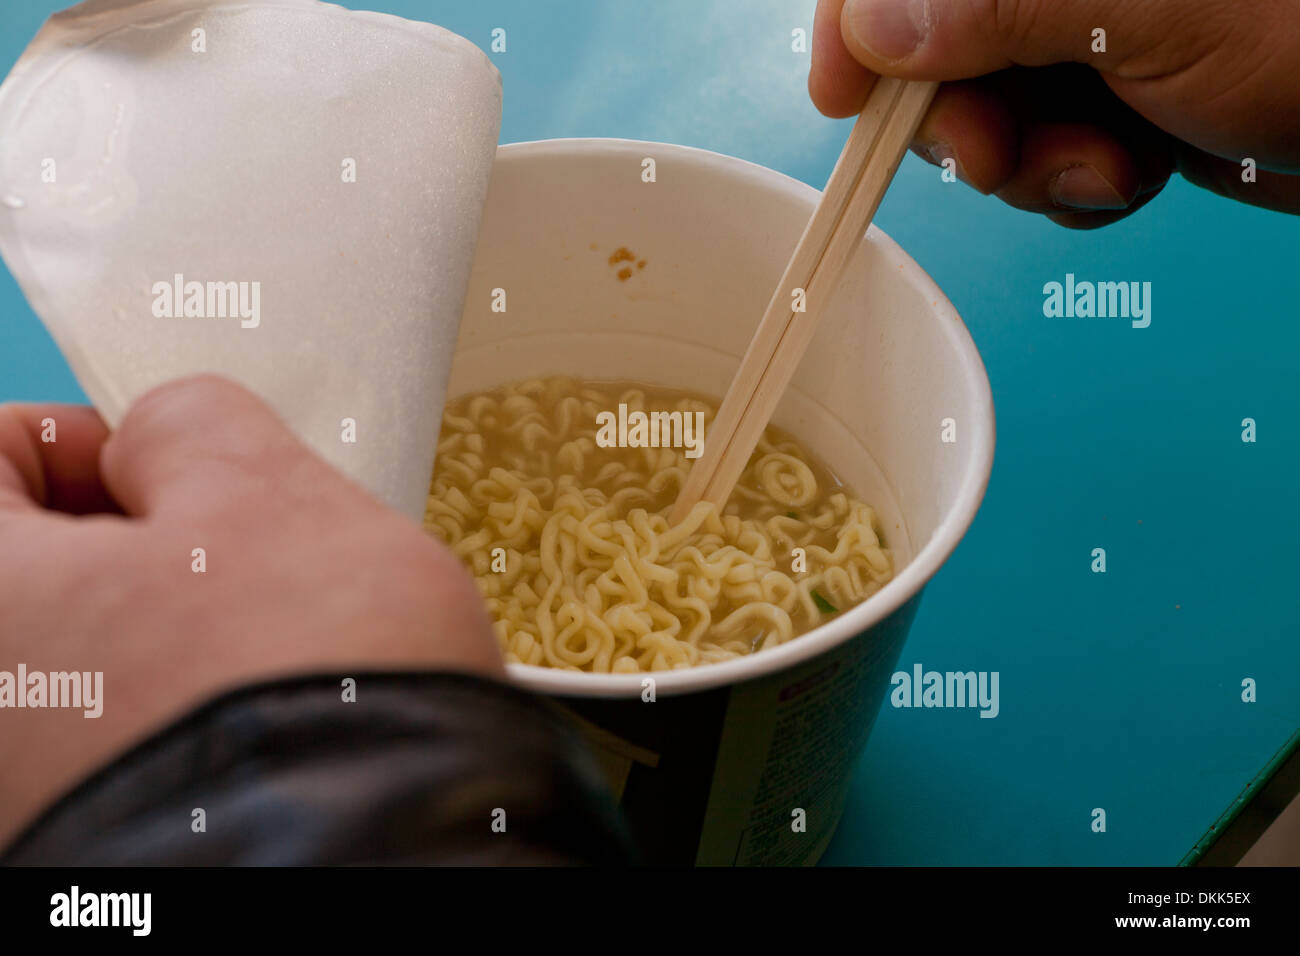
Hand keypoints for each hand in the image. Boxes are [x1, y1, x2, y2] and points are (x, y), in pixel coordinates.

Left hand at [0, 375, 501, 846]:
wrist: (375, 865)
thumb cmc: (304, 686)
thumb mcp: (267, 493)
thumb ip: (192, 422)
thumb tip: (167, 436)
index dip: (84, 437)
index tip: (169, 463)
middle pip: (47, 573)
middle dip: (153, 546)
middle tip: (250, 555)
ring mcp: (30, 790)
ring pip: (103, 661)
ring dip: (184, 634)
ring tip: (282, 650)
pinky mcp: (95, 851)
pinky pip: (133, 745)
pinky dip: (194, 718)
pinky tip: (273, 728)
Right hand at [810, 0, 1299, 225]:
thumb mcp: (1154, 6)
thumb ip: (1003, 0)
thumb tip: (875, 27)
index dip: (861, 19)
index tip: (844, 94)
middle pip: (933, 35)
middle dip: (958, 115)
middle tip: (1000, 156)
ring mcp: (1089, 24)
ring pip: (983, 102)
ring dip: (1024, 162)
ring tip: (1103, 169)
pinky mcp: (1116, 85)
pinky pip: (1038, 142)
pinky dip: (1067, 181)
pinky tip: (1127, 175)